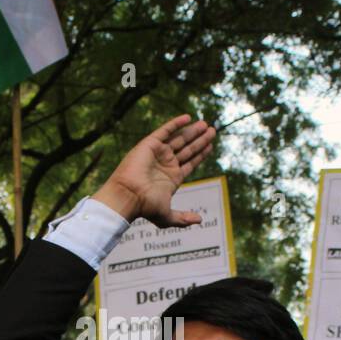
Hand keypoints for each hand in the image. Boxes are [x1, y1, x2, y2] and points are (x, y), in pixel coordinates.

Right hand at [92, 114, 215, 226]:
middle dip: (200, 140)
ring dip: (192, 131)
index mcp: (171, 178)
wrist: (127, 196)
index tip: (211, 145)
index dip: (201, 154)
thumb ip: (183, 219)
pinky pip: (165, 130)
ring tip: (206, 125)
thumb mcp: (167, 216)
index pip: (190, 162)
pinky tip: (188, 118)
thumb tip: (199, 221)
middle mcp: (165, 164)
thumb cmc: (145, 207)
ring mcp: (158, 154)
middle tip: (212, 130)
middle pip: (187, 149)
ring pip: (179, 139)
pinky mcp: (150, 144)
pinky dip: (176, 124)